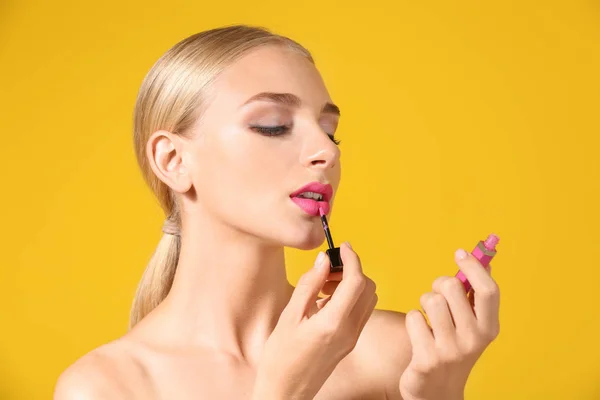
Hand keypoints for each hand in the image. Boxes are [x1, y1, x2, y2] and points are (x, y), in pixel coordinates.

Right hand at [253, 242, 377, 399]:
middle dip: (352, 271)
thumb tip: (323, 260)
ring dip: (352, 284)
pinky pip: (360, 312)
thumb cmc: (280, 357)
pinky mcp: (350, 342)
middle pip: (368, 288)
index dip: (352, 258)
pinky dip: (350, 298)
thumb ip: (309, 285)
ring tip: (324, 286)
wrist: (285, 392)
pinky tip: (325, 301)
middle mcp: (349, 330)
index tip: (342, 246)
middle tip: (327, 269)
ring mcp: (352, 338)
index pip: (356, 281)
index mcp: (333, 323)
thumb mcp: (290, 316)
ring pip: (368, 299)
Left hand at [399, 249, 500, 399]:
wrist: (438, 393)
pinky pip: (413, 318)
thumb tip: (483, 259)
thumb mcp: (472, 326)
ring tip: (429, 320)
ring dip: (424, 304)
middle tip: (438, 298)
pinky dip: (412, 322)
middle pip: (452, 287)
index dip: (473, 266)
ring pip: (429, 300)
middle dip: (439, 285)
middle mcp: (474, 339)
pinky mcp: (427, 358)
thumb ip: (476, 296)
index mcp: (489, 328)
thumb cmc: (454, 349)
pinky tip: (419, 336)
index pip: (488, 290)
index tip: (459, 252)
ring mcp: (450, 350)